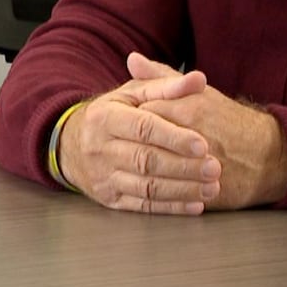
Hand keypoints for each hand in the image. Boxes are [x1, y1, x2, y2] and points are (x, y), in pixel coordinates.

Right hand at [57, 53, 222, 214]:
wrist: (71, 144)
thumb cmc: (113, 113)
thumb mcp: (133, 93)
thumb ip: (167, 85)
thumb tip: (199, 79)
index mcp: (106, 117)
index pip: (143, 128)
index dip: (174, 137)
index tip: (203, 144)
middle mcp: (100, 148)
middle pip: (146, 160)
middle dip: (183, 166)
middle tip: (214, 168)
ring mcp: (103, 176)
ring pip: (146, 187)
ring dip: (182, 190)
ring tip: (211, 188)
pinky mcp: (109, 199)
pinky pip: (143, 206)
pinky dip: (171, 207)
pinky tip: (195, 205)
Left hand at [132, 54, 286, 209]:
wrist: (268, 155)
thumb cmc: (228, 120)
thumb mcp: (198, 92)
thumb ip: (162, 77)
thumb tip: (132, 60)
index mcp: (188, 109)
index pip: (141, 115)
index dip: (128, 121)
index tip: (123, 125)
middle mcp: (192, 136)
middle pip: (143, 145)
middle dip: (130, 148)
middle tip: (124, 148)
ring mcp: (198, 166)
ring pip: (154, 173)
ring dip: (141, 173)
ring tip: (137, 168)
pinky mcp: (203, 191)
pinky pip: (170, 196)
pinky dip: (157, 194)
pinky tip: (151, 187)